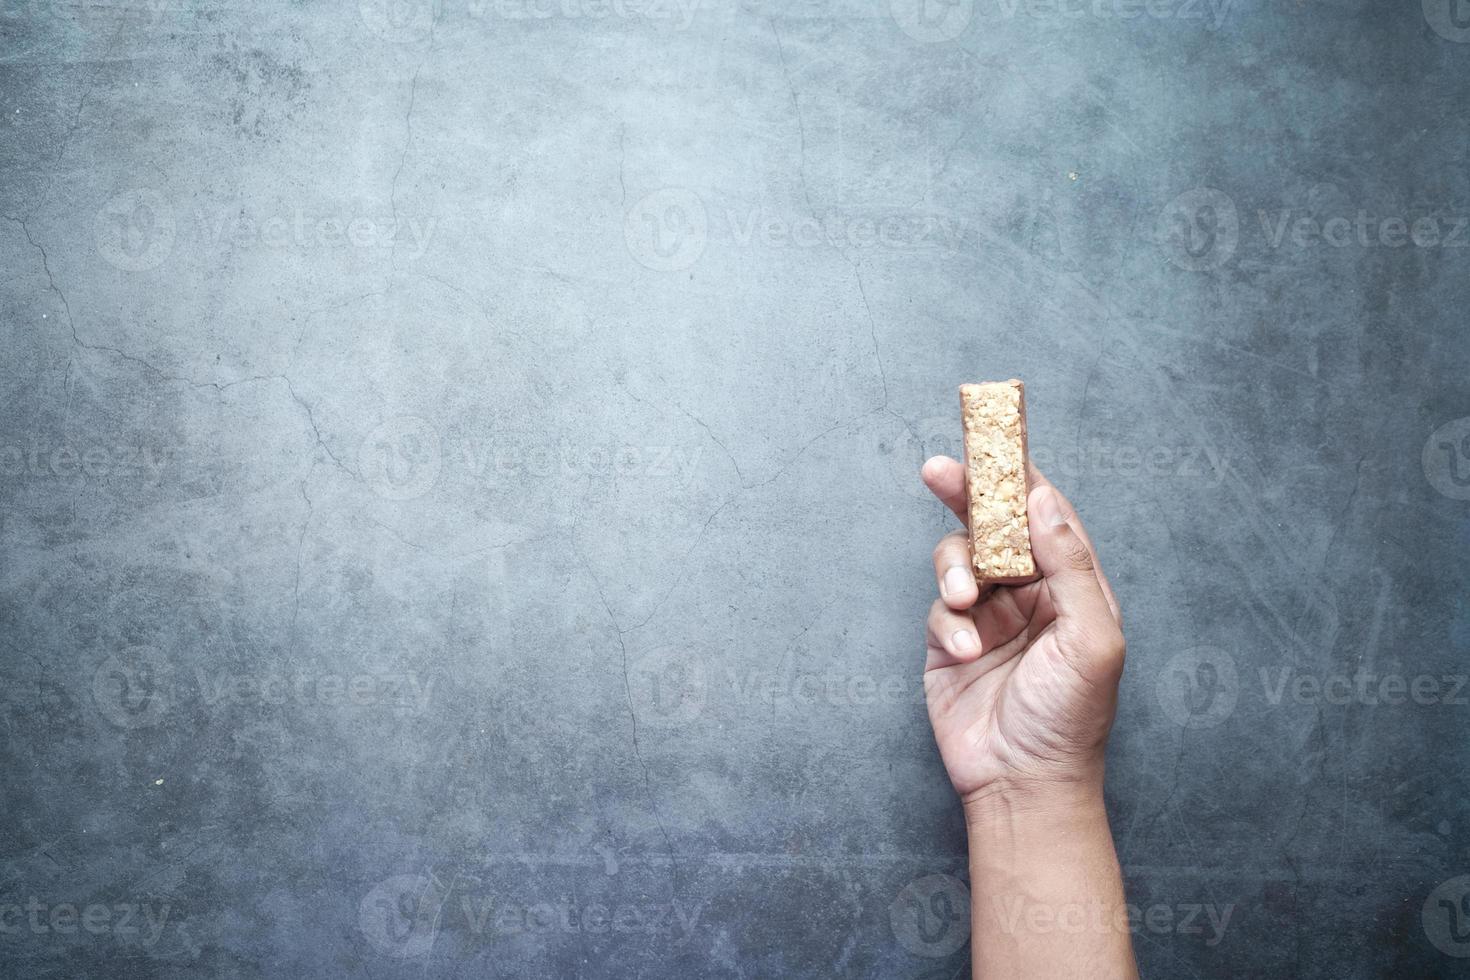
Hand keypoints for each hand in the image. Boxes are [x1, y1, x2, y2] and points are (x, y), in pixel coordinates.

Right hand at [920, 457, 1125, 805]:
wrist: (1023, 784)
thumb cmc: (1070, 718)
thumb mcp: (1089, 637)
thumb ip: (1068, 564)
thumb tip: (1042, 501)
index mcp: (1072, 586)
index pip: (1045, 516)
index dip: (1020, 476)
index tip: (995, 440)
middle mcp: (1029, 594)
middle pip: (992, 526)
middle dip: (966, 495)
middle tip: (939, 469)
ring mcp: (988, 616)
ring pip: (958, 561)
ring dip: (954, 572)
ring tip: (962, 601)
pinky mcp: (951, 643)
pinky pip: (939, 610)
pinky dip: (949, 625)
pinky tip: (967, 653)